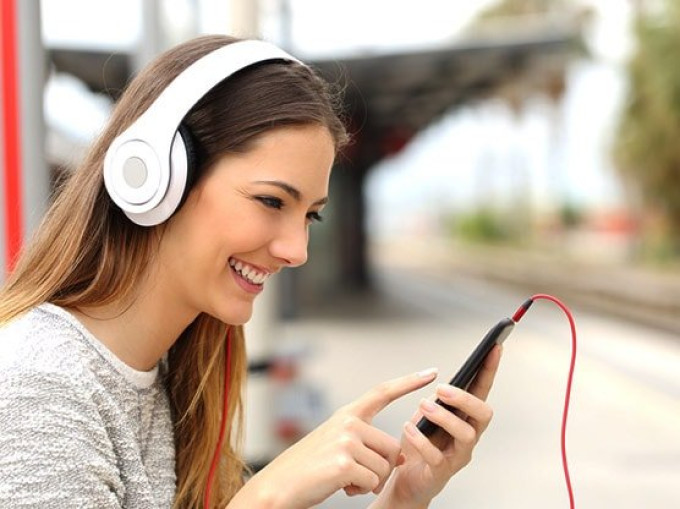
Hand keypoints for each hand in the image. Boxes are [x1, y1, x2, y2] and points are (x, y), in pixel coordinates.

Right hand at [230, 368, 438, 508]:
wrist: (278, 486)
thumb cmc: (308, 469)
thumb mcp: (338, 447)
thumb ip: (367, 443)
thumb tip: (402, 456)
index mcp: (346, 415)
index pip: (383, 392)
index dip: (408, 382)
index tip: (431, 372)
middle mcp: (348, 422)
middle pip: (393, 447)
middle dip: (381, 468)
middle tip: (355, 475)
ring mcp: (346, 440)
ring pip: (385, 466)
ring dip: (370, 481)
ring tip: (344, 479)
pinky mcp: (345, 462)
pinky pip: (373, 481)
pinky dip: (360, 490)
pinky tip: (341, 486)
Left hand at [372, 345, 501, 508]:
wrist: (405, 481)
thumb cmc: (418, 447)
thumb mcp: (425, 416)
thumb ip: (436, 401)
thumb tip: (440, 385)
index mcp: (465, 418)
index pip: (482, 390)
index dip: (489, 370)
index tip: (494, 347)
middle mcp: (468, 436)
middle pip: (484, 414)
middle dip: (465, 398)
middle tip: (443, 389)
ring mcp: (458, 455)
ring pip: (466, 434)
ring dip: (444, 416)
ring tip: (423, 406)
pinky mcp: (442, 472)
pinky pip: (437, 457)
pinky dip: (421, 440)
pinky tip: (409, 429)